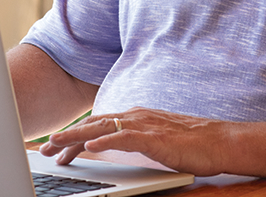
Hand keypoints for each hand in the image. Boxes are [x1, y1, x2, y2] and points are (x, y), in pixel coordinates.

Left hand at [36, 108, 244, 175]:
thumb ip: (135, 141)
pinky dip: (104, 141)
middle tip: (44, 149)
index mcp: (136, 117)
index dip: (74, 135)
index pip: (98, 124)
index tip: (56, 147)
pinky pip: (123, 138)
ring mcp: (144, 125)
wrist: (221, 141)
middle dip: (66, 136)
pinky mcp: (154, 137)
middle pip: (93, 124)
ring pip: (102, 128)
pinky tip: (89, 148)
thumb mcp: (156, 141)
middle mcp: (136, 117)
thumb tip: (114, 148)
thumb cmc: (193, 144)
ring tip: (56, 146)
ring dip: (76, 137)